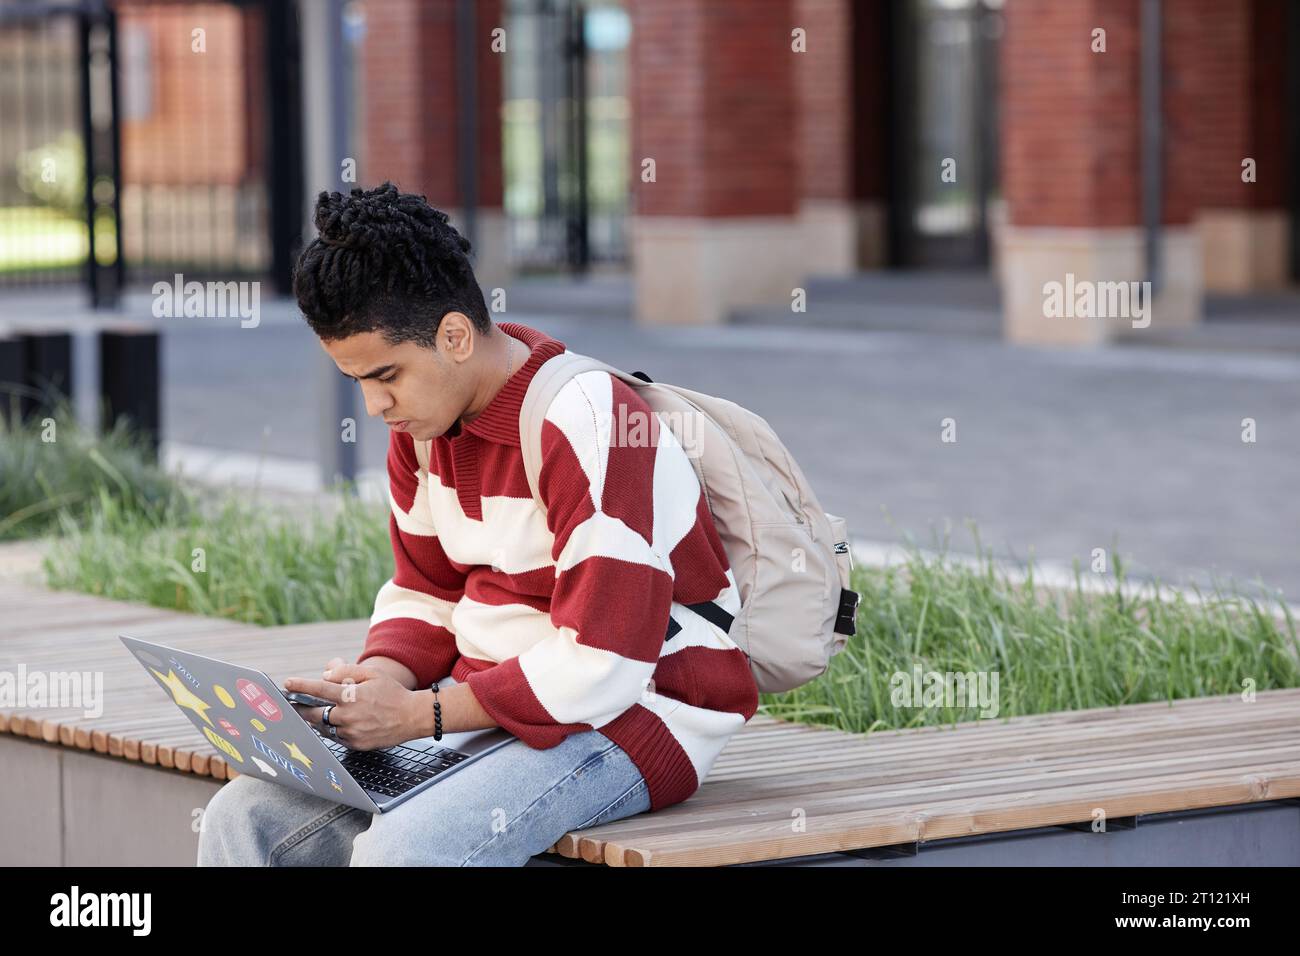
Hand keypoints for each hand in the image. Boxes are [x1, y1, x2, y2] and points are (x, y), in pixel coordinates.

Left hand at [284, 658, 421, 750]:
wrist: (412, 717)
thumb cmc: (392, 692)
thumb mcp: (372, 674)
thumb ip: (347, 670)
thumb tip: (325, 675)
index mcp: (351, 696)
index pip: (319, 689)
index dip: (301, 686)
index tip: (287, 683)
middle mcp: (348, 716)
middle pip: (313, 713)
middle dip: (300, 709)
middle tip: (292, 705)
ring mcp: (351, 733)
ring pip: (323, 727)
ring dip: (316, 720)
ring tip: (314, 712)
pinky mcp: (355, 744)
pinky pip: (336, 737)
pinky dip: (332, 729)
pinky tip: (336, 722)